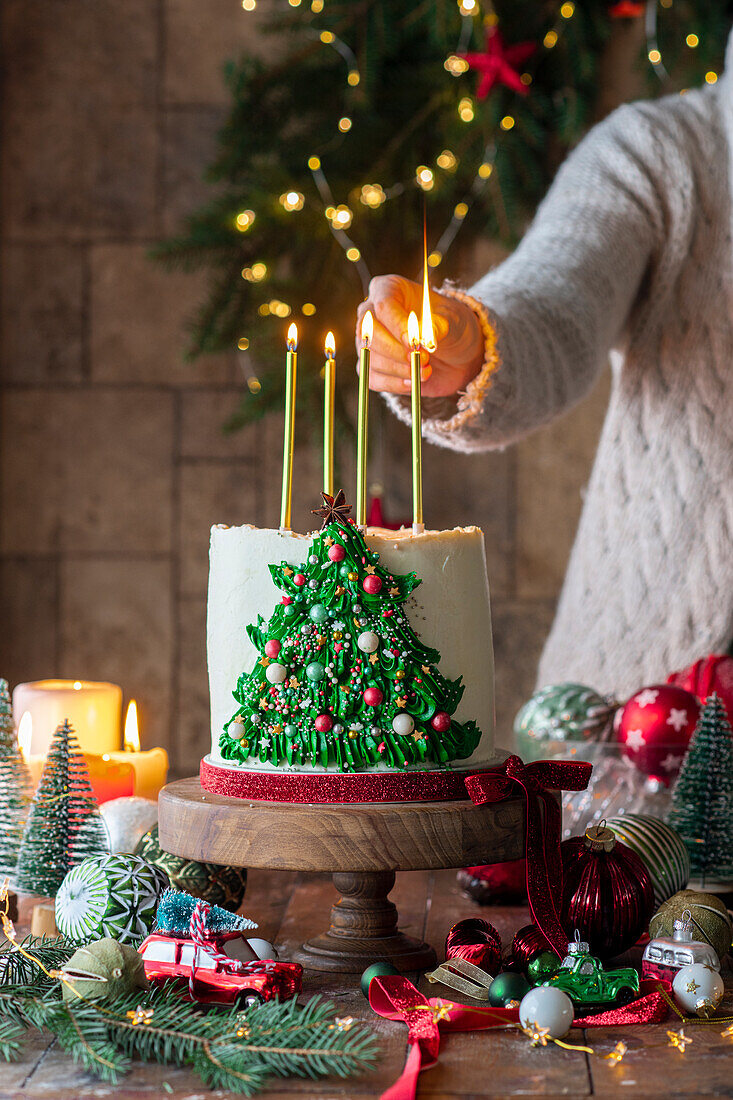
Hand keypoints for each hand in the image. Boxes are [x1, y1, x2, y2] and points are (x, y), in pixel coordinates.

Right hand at [355, 274, 483, 396]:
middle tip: (424, 359)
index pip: (383, 306)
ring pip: (369, 358)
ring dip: (399, 369)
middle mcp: (371, 313)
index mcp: (389, 289)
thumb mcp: (453, 320)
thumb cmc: (452, 327)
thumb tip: (423, 337)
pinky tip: (413, 382)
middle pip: (368, 333)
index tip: (416, 344)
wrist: (457, 354)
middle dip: (396, 351)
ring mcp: (368, 341)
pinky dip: (393, 384)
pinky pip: (371, 378)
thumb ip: (437, 326)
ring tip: (426, 370)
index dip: (398, 326)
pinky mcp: (372, 366)